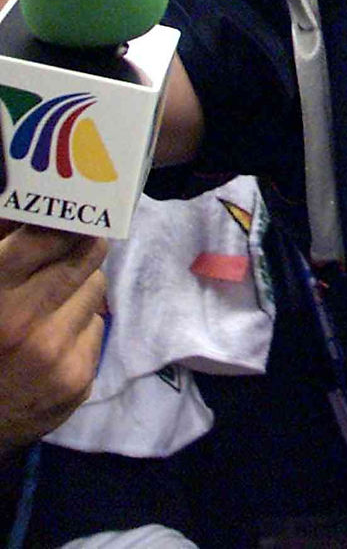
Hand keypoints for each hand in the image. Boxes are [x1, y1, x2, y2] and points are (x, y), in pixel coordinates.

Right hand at [0, 225, 106, 457]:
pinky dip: (80, 328)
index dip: (64, 223)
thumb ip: (3, 243)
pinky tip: (54, 341)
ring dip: (80, 288)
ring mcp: (55, 354)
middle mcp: (25, 322)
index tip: (69, 217)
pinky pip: (97, 328)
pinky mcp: (77, 380)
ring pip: (96, 288)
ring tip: (51, 303)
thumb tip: (35, 206)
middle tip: (72, 248)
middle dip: (81, 247)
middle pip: (87, 254)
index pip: (49, 236)